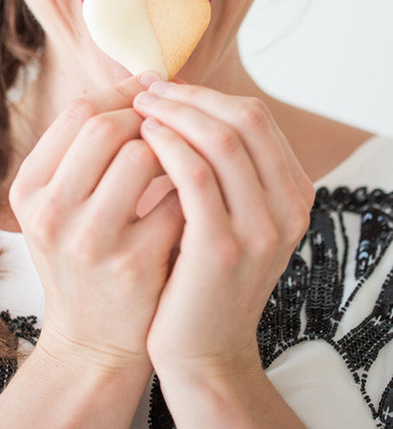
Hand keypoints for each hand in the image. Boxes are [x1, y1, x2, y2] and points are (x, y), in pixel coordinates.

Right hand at [9, 75, 184, 371]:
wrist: (93, 342)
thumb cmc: (84, 258)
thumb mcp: (60, 204)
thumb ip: (85, 149)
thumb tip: (140, 80)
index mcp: (29, 190)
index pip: (78, 112)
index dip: (121, 93)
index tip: (149, 88)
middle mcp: (51, 213)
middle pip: (106, 127)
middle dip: (146, 116)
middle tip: (168, 121)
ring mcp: (91, 241)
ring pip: (142, 155)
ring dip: (170, 148)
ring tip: (177, 157)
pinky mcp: (135, 264)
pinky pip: (176, 197)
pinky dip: (188, 186)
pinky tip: (191, 193)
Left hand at [132, 83, 313, 382]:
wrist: (202, 349)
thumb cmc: (203, 273)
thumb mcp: (232, 214)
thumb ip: (224, 167)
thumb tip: (183, 99)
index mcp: (293, 193)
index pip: (256, 118)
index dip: (207, 93)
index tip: (168, 86)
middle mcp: (288, 208)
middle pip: (245, 119)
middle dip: (191, 96)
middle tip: (149, 88)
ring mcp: (260, 230)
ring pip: (222, 140)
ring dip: (176, 113)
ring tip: (141, 107)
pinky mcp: (222, 249)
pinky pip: (195, 176)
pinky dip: (168, 146)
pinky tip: (144, 138)